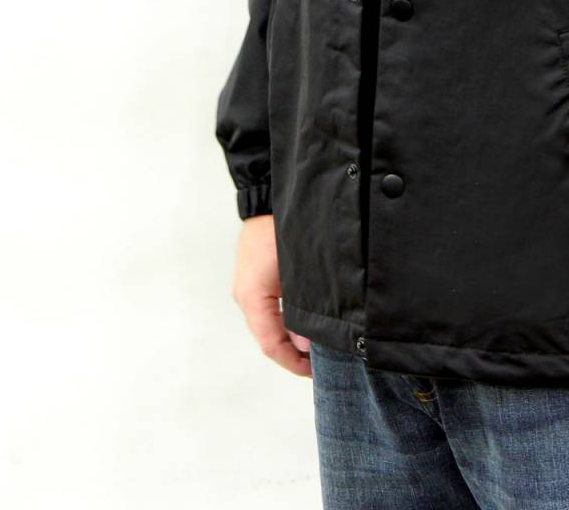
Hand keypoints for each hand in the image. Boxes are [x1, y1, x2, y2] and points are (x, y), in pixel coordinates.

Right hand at [231, 214, 311, 376]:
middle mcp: (245, 295)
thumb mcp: (299, 273)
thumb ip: (302, 311)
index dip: (293, 363)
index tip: (314, 372)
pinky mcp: (255, 276)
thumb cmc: (284, 229)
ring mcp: (248, 286)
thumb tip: (308, 345)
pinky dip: (286, 319)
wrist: (267, 195)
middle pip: (268, 335)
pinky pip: (269, 307)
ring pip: (269, 322)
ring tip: (319, 344)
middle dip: (294, 352)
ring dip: (291, 335)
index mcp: (252, 296)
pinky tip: (308, 320)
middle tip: (323, 361)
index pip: (270, 344)